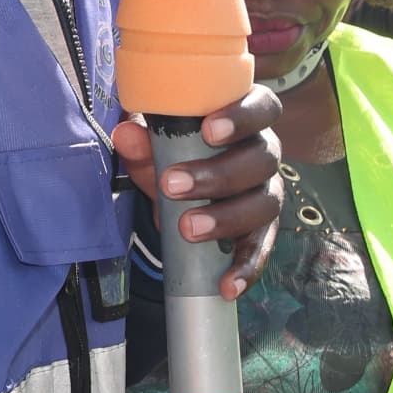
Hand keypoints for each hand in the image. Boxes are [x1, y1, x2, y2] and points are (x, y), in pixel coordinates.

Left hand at [109, 83, 286, 299]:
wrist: (178, 187)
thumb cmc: (173, 151)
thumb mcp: (154, 143)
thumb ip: (143, 139)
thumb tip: (127, 135)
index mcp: (246, 121)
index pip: (263, 107)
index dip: (243, 117)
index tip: (208, 130)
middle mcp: (264, 154)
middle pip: (262, 160)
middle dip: (218, 174)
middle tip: (172, 185)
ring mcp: (266, 193)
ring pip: (264, 204)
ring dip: (226, 218)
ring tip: (187, 229)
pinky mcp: (261, 230)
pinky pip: (261, 249)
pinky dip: (246, 268)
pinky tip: (228, 284)